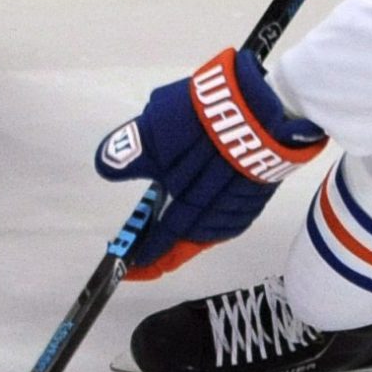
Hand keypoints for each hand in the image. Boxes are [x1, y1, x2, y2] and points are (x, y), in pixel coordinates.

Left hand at [93, 46, 327, 279]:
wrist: (266, 106)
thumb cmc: (205, 123)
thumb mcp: (153, 131)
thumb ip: (128, 152)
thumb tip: (105, 165)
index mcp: (189, 214)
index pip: (161, 247)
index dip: (142, 259)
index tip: (126, 265)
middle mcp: (218, 221)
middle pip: (187, 244)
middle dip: (164, 248)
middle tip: (145, 248)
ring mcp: (243, 207)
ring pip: (209, 231)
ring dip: (187, 231)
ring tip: (169, 226)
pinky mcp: (259, 190)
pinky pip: (228, 215)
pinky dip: (208, 216)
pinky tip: (200, 204)